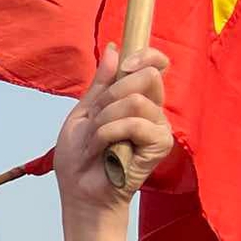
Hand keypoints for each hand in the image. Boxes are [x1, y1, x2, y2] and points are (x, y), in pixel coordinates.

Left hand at [55, 43, 172, 212]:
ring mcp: (159, 126)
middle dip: (110, 96)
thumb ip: (100, 84)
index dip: (145, 56)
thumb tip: (114, 48)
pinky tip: (105, 152)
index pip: (155, 64)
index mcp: (135, 99)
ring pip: (135, 101)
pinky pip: (135, 123)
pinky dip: (109, 134)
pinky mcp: (161, 144)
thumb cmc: (79, 158)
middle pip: (147, 76)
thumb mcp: (83, 114)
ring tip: (96, 143)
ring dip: (104, 121)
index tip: (124, 65)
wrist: (80, 192)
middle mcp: (152, 110)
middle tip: (95, 121)